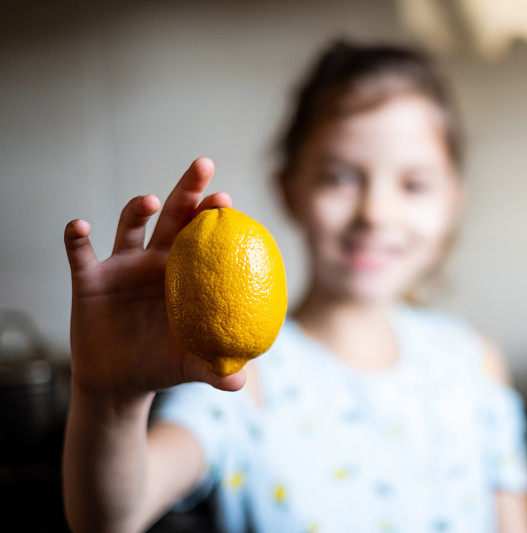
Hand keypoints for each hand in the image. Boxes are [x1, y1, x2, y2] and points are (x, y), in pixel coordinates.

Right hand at [64, 157, 245, 396]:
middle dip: (188, 189)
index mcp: (187, 274)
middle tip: (205, 166)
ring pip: (130, 226)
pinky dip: (77, 237)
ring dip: (138, 209)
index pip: (204, 237)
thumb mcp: (189, 366)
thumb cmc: (162, 364)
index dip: (214, 215)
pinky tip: (79, 226)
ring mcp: (122, 266)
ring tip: (151, 201)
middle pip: (174, 217)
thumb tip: (240, 384)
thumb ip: (214, 371)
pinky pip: (80, 253)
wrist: (119, 382)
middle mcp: (156, 260)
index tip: (228, 199)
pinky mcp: (90, 279)